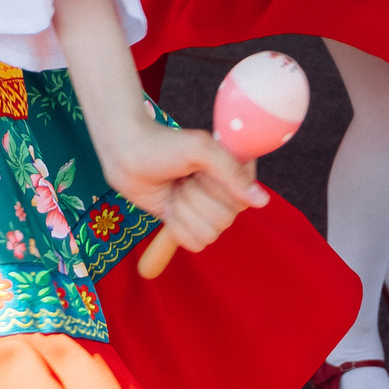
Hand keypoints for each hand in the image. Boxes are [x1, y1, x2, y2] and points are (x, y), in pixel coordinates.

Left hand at [90, 118, 265, 256]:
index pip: (243, 200)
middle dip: (195, 199)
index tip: (201, 170)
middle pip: (225, 221)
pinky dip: (176, 226)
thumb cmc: (163, 145)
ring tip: (175, 189)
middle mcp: (228, 191)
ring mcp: (208, 208)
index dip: (217, 189)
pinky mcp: (189, 222)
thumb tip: (262, 202)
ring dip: (184, 212)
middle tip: (183, 178)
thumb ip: (231, 172)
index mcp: (238, 169)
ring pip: (209, 234)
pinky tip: (169, 205)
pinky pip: (194, 243)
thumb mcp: (200, 149)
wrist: (126, 154)